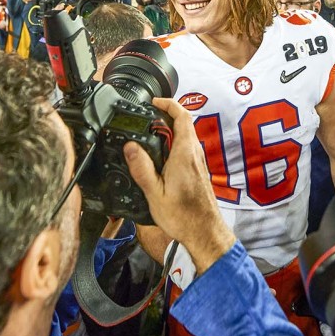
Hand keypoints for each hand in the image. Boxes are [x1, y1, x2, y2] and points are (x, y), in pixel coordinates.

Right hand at [124, 98, 233, 264]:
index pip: (181, 116)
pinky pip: (184, 149)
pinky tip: (158, 160)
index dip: (168, 104)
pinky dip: (171, 146)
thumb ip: (142, 168)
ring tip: (147, 138)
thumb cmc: (184, 217)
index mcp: (184, 154)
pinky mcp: (196, 172)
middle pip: (182, 124)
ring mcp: (197, 163)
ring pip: (184, 137)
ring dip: (167, 133)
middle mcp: (194, 154)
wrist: (204, 233)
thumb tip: (130, 147)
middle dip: (163, 118)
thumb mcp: (155, 193)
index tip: (154, 102)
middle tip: (144, 120)